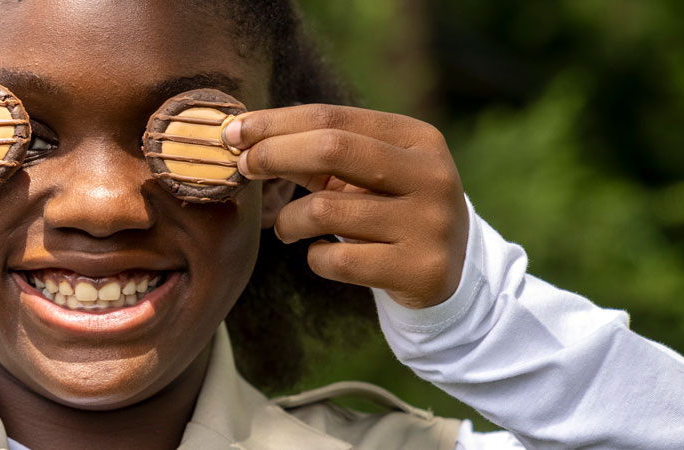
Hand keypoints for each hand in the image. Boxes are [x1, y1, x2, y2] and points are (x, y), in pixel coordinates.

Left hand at [228, 105, 468, 308]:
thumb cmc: (390, 209)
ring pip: (325, 211)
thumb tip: (245, 134)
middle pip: (332, 149)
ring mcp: (430, 224)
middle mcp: (432, 176)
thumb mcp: (368, 172)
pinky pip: (337, 261)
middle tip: (244, 167)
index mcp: (418, 138)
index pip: (333, 118)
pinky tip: (320, 254)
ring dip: (289, 221)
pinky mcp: (420, 270)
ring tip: (288, 228)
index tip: (234, 132)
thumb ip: (319, 151)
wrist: (450, 271)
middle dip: (273, 154)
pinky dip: (314, 257)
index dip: (276, 123)